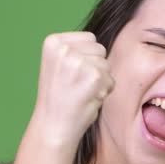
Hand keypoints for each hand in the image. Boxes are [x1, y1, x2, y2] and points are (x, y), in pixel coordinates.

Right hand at [29, 32, 113, 150]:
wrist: (53, 125)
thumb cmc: (58, 97)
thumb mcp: (58, 64)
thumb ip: (76, 50)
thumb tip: (100, 44)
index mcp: (53, 42)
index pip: (89, 38)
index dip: (87, 57)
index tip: (71, 73)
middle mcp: (63, 49)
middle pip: (100, 49)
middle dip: (95, 67)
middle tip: (77, 84)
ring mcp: (78, 62)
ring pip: (106, 64)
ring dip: (100, 80)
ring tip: (81, 92)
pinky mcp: (93, 76)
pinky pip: (111, 79)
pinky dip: (104, 91)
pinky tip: (87, 99)